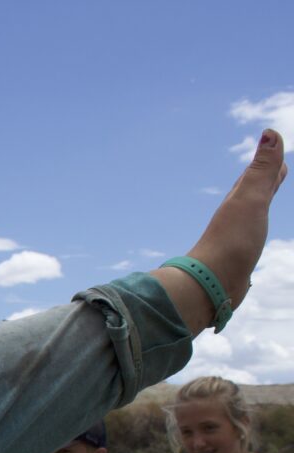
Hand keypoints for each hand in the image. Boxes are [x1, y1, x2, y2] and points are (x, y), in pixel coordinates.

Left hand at [151, 129, 286, 332]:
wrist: (210, 285)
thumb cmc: (232, 241)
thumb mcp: (251, 200)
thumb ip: (262, 171)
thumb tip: (270, 132)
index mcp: (238, 201)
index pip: (256, 176)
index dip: (269, 164)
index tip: (276, 147)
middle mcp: (235, 218)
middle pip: (252, 193)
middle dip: (265, 180)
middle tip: (277, 169)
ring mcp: (235, 240)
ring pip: (251, 216)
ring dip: (260, 205)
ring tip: (264, 201)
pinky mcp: (238, 260)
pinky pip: (250, 241)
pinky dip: (255, 233)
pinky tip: (252, 240)